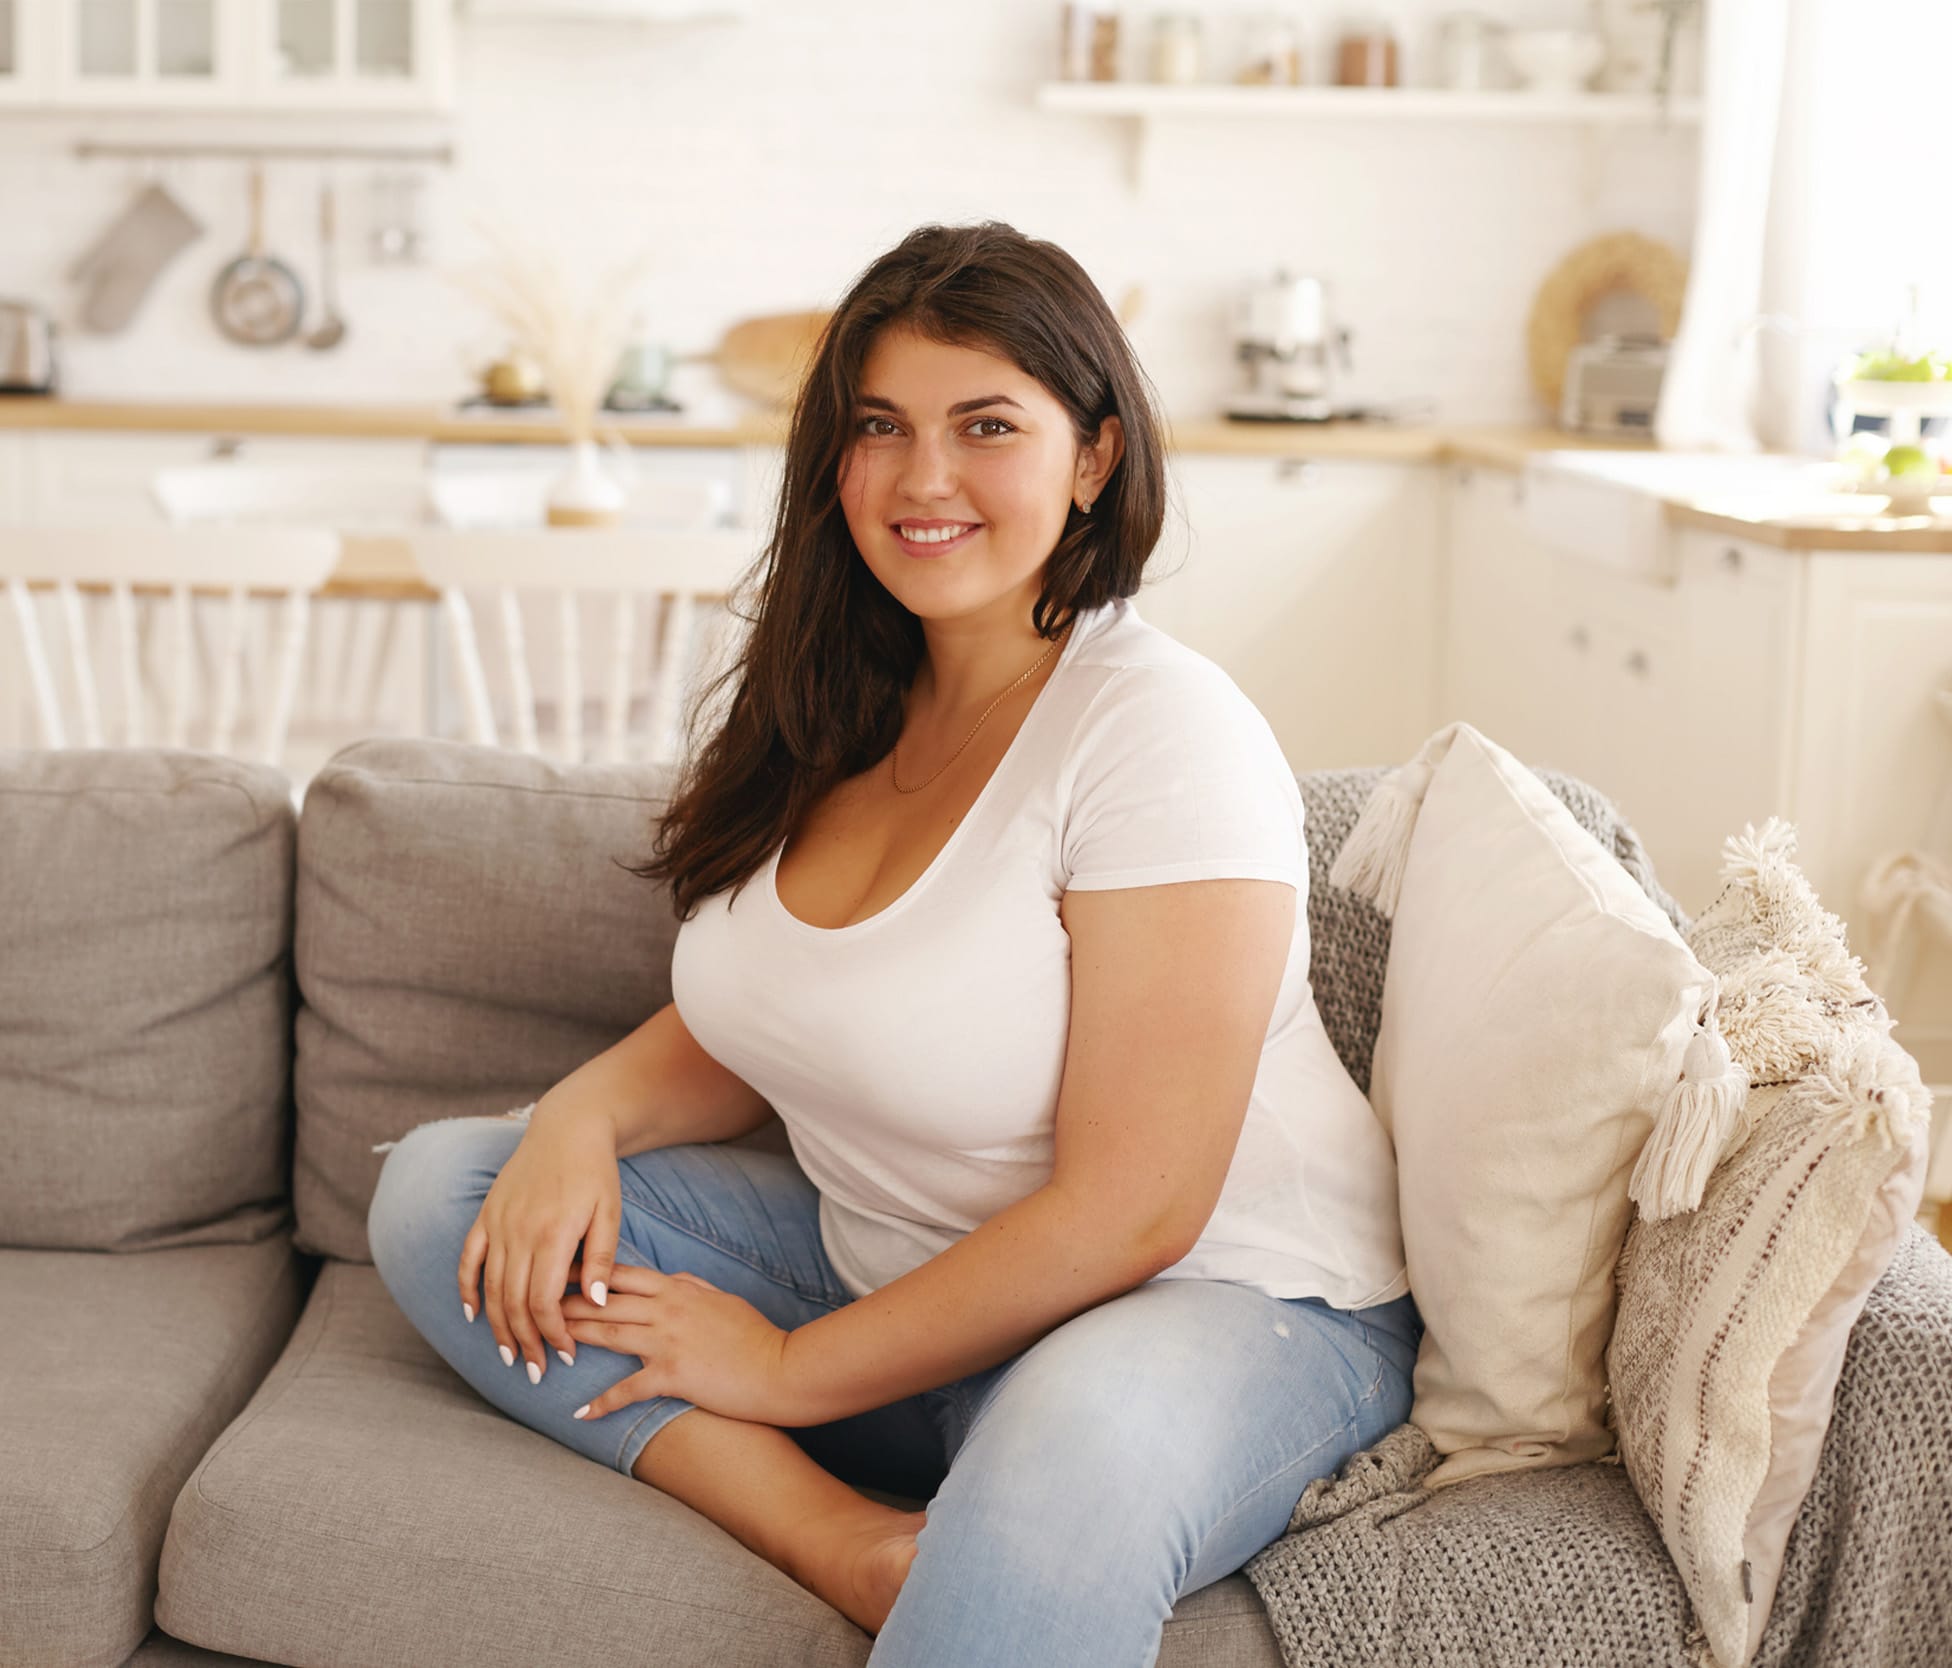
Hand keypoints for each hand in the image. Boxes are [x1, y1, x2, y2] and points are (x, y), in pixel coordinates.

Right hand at [457, 1104, 623, 1384]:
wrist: (568, 1127)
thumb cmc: (595, 1172)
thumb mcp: (610, 1212)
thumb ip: (600, 1259)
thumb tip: (593, 1304)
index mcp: (552, 1235)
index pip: (545, 1301)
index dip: (553, 1333)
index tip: (566, 1355)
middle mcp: (518, 1232)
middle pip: (514, 1302)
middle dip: (525, 1342)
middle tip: (537, 1372)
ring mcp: (497, 1224)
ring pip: (491, 1288)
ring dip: (498, 1327)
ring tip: (509, 1357)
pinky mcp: (485, 1216)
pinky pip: (468, 1260)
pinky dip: (466, 1290)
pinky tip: (473, 1317)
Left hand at [562, 1259, 798, 1427]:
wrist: (780, 1367)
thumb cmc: (755, 1335)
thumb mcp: (722, 1298)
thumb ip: (692, 1286)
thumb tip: (671, 1278)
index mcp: (678, 1288)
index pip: (621, 1274)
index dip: (587, 1272)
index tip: (557, 1269)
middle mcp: (668, 1309)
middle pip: (605, 1301)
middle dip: (566, 1301)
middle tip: (532, 1303)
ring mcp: (668, 1340)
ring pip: (609, 1334)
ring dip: (574, 1338)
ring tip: (544, 1345)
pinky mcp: (673, 1374)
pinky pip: (628, 1388)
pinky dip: (602, 1402)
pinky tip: (580, 1412)